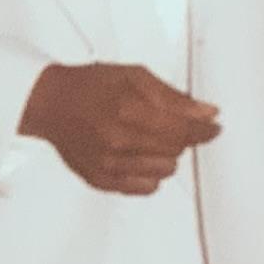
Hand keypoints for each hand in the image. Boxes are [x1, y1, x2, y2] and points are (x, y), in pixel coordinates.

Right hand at [18, 64, 219, 194]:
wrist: (50, 104)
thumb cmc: (90, 86)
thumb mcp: (134, 76)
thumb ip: (172, 97)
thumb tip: (207, 113)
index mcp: (128, 110)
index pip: (182, 130)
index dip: (204, 130)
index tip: (213, 128)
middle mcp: (118, 141)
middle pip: (175, 150)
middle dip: (181, 137)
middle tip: (170, 124)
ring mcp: (109, 165)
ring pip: (164, 171)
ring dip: (166, 155)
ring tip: (150, 138)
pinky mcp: (101, 180)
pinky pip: (144, 187)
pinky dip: (150, 174)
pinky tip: (140, 155)